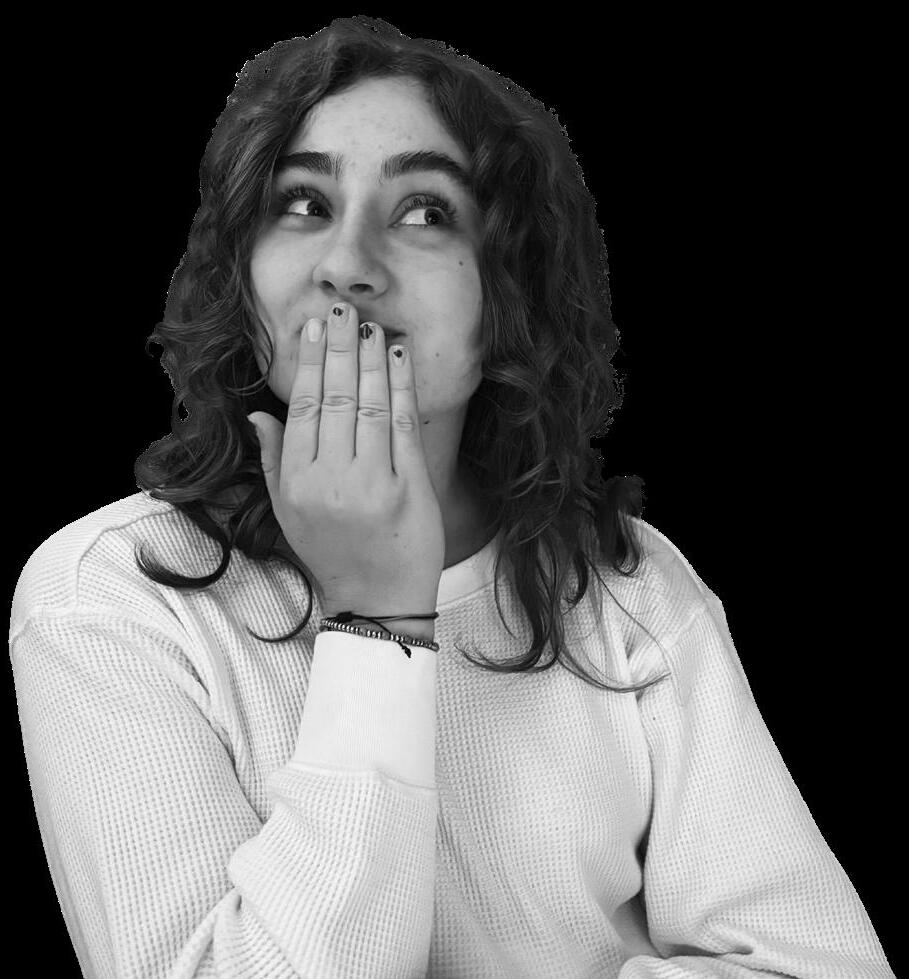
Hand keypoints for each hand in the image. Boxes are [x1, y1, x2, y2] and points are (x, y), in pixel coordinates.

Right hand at [247, 301, 444, 614]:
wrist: (379, 602)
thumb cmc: (332, 554)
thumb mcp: (287, 514)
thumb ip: (272, 461)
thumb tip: (258, 413)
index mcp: (297, 484)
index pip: (303, 409)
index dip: (311, 364)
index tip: (315, 328)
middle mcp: (331, 480)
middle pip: (336, 398)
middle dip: (339, 346)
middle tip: (342, 307)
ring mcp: (373, 484)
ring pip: (370, 404)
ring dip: (370, 357)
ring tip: (369, 324)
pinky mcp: (410, 488)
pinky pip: (403, 425)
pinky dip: (401, 385)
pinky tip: (398, 356)